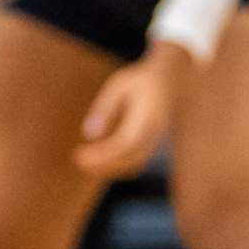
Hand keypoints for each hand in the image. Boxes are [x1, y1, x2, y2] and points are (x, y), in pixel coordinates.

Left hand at [76, 39, 191, 179]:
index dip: (103, 153)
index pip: (125, 142)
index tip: (80, 155)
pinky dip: (118, 166)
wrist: (170, 80)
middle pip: (131, 158)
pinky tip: (98, 160)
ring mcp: (157, 139)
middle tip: (78, 160)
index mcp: (147, 115)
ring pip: (135, 163)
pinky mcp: (154, 143)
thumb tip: (89, 135)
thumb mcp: (118, 86)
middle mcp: (155, 131)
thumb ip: (104, 108)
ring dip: (109, 168)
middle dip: (104, 164)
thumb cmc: (138, 82)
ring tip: (84, 161)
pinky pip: (137, 161)